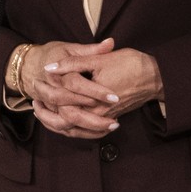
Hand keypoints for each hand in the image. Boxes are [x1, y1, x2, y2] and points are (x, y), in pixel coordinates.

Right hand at [22, 39, 119, 138]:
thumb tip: (111, 43)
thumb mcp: (71, 48)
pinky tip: (99, 132)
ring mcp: (48, 105)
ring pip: (65, 124)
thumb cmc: (53, 54)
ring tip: (110, 127)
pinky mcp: (49, 113)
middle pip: (69, 111)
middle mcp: (50, 92)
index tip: (115, 97)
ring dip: (88, 129)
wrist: (29, 65)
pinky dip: (80, 133)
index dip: (96, 91)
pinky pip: (62, 129)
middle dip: (93, 119)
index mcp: (56, 74)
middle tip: (115, 120)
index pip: (76, 85)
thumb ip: (92, 49)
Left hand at [42, 37, 163, 118]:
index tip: (35, 84)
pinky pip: (86, 132)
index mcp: (92, 97)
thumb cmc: (131, 65)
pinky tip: (63, 123)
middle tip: (34, 101)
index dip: (45, 91)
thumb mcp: (101, 59)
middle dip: (46, 111)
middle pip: (63, 119)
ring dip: (55, 122)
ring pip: (73, 129)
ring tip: (42, 112)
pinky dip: (71, 129)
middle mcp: (97, 112)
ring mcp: (103, 118)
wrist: (156, 77)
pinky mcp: (109, 120)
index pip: (60, 99)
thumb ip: (74, 63)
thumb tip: (51, 67)